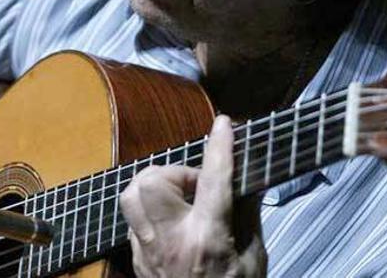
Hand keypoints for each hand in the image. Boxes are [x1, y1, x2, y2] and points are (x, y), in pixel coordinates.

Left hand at [119, 115, 265, 277]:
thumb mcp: (255, 259)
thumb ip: (247, 216)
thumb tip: (246, 179)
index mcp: (207, 240)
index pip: (213, 181)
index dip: (220, 147)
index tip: (224, 124)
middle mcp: (171, 242)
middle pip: (149, 182)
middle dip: (172, 172)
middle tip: (196, 187)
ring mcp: (149, 252)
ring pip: (131, 196)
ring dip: (155, 188)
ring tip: (181, 201)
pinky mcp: (137, 261)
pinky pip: (134, 220)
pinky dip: (152, 213)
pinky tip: (174, 224)